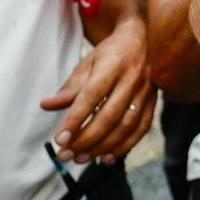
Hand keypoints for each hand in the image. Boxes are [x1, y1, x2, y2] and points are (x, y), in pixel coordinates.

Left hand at [41, 18, 155, 161]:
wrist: (140, 40)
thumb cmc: (109, 54)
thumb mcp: (87, 64)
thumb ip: (69, 88)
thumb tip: (46, 105)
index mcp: (112, 65)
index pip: (91, 96)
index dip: (75, 119)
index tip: (60, 139)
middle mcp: (132, 79)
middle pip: (109, 116)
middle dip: (86, 139)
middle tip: (65, 154)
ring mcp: (145, 93)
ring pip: (125, 127)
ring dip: (102, 147)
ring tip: (80, 158)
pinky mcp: (153, 103)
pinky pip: (140, 130)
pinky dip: (124, 147)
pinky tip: (106, 158)